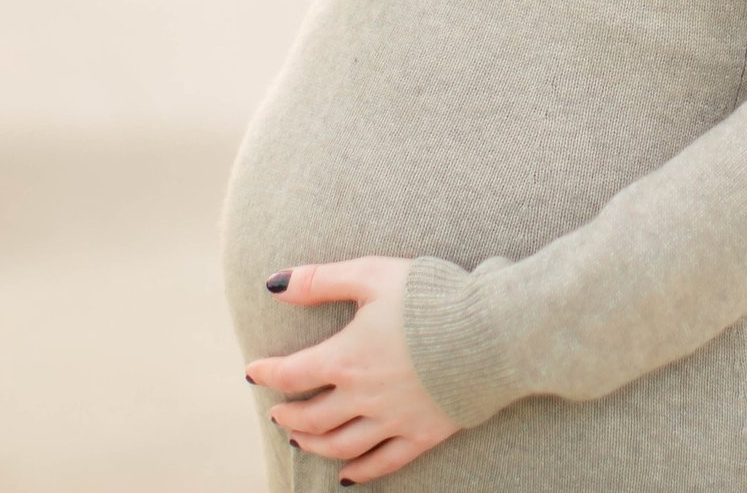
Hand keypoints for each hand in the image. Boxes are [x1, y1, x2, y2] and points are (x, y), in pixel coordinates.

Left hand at [246, 256, 460, 483]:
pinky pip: (384, 462)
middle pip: (311, 418)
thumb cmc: (432, 296)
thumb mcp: (372, 274)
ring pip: (341, 445)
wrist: (492, 330)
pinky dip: (361, 472)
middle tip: (277, 411)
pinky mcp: (423, 433)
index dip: (268, 373)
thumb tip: (274, 285)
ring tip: (300, 441)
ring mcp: (393, 419)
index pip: (292, 374)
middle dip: (288, 415)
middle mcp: (363, 396)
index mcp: (345, 358)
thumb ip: (321, 280)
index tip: (254, 372)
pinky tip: (348, 476)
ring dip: (314, 445)